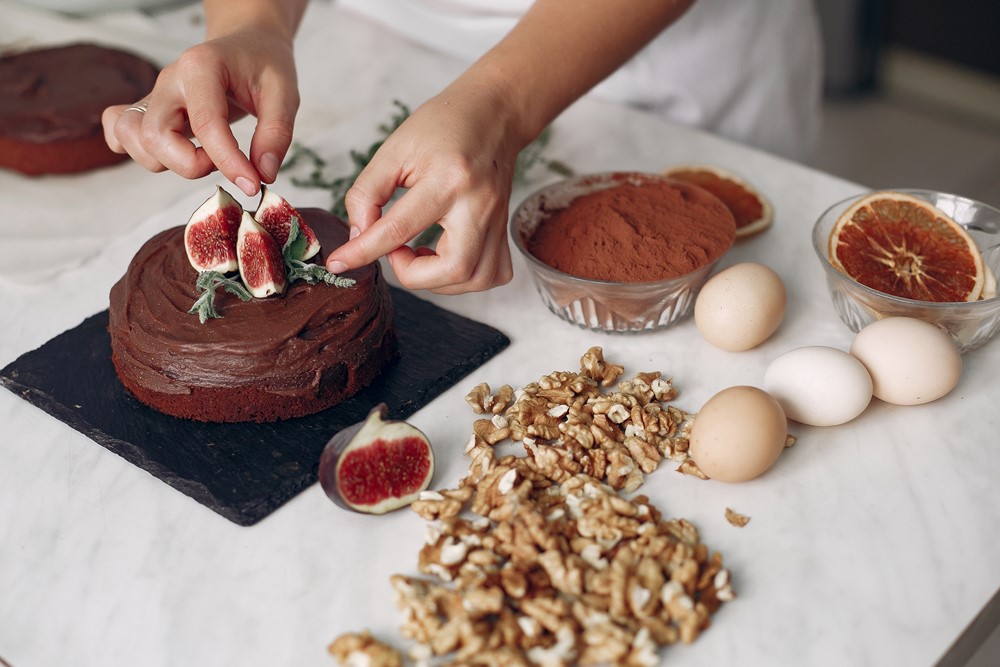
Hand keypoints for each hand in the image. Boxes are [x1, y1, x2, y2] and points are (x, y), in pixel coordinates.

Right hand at [101, 27, 298, 195]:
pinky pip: (119, 131)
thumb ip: (277, 133)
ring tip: (201, 157)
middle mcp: (169, 80)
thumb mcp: (285, 93)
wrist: (246, 44)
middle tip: (222, 163)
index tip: (252, 184)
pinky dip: (136, 151)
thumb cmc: (263, 65)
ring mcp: (155, 94)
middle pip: (153, 134)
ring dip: (164, 162)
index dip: (228, 162)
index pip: (206, 123)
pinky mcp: (149, 109)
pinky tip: (169, 154)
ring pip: (131, 137)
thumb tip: (264, 174)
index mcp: (201, 66)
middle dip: (189, 165)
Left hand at [326, 84, 520, 293]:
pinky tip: (446, 257)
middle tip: (396, 252)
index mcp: (448, 179)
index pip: (399, 230)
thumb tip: (358, 237)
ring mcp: (497, 220)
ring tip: (419, 255)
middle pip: (454, 269)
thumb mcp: (394, 149)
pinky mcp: (504, 229)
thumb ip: (367, 194)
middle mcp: (479, 205)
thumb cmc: (442, 126)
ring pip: (476, 279)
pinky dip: (466, 278)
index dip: (362, 252)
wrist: (493, 113)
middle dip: (414, 275)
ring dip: (439, 281)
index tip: (339, 263)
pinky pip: (494, 273)